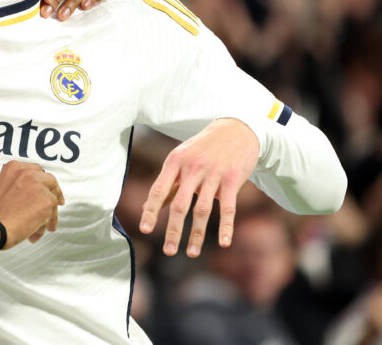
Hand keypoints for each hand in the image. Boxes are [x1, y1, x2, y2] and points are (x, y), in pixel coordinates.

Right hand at [0, 162, 64, 248]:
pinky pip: (52, 214)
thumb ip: (15, 188)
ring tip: (37, 230)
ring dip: (47, 216)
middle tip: (56, 204)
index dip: (42, 183)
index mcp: (15, 168)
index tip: (45, 190)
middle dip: (54, 193)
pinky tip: (33, 234)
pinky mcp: (47, 202)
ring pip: (53, 200)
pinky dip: (45, 225)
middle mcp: (28, 173)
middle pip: (50, 181)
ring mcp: (39, 186)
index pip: (36, 171)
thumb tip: (24, 197)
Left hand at [139, 118, 258, 256]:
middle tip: (168, 251)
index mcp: (175, 161)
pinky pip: (228, 207)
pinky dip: (225, 226)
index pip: (159, 189)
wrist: (236, 129)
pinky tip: (223, 242)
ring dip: (196, 234)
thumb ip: (168, 183)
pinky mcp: (233, 179)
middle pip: (179, 204)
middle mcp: (192, 167)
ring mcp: (213, 173)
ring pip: (202, 209)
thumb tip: (148, 208)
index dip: (151, 210)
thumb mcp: (181, 159)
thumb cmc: (203, 148)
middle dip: (173, 229)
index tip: (145, 229)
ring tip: (191, 253)